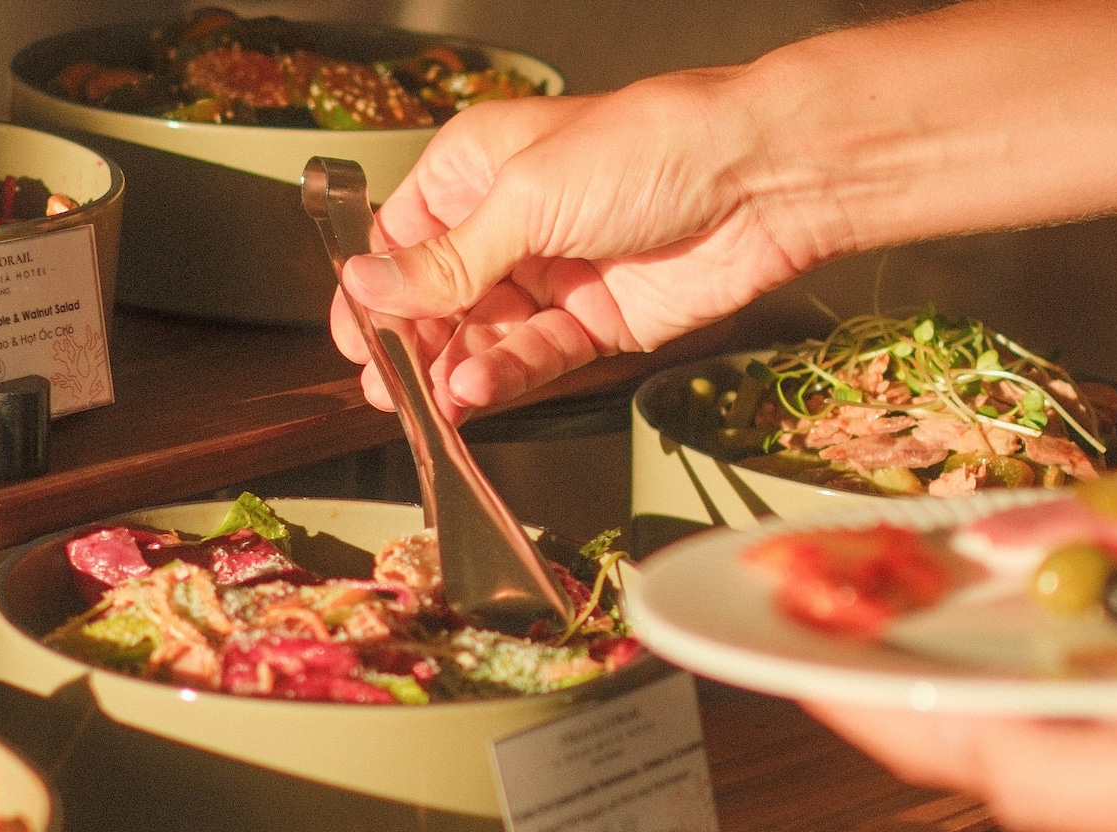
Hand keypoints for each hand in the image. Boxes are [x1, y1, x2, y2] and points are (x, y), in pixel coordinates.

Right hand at [330, 66, 816, 417]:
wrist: (761, 178)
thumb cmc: (653, 146)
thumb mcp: (527, 196)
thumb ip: (448, 259)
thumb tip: (368, 286)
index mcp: (478, 169)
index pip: (404, 240)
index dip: (376, 291)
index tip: (355, 337)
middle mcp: (511, 223)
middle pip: (439, 298)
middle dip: (411, 343)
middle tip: (387, 386)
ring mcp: (554, 276)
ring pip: (484, 336)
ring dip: (453, 369)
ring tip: (430, 400)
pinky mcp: (597, 322)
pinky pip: (536, 358)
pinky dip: (503, 377)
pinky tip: (474, 390)